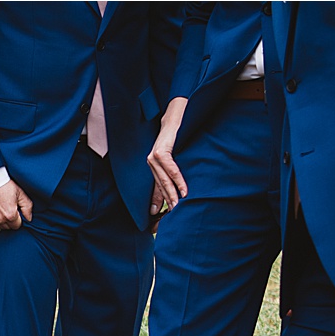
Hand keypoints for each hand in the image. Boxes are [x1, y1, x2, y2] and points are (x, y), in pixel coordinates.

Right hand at [0, 179, 32, 231]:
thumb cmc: (2, 183)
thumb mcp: (19, 192)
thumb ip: (27, 206)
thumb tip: (29, 218)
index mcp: (10, 215)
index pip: (17, 225)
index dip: (17, 218)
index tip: (14, 211)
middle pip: (7, 227)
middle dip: (8, 220)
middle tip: (6, 208)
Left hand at [148, 97, 188, 216]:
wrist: (176, 116)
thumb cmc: (178, 137)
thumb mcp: (175, 158)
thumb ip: (172, 174)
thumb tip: (177, 192)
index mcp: (154, 166)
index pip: (156, 189)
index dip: (158, 204)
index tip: (158, 219)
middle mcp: (151, 162)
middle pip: (159, 187)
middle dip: (166, 202)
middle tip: (171, 217)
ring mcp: (154, 156)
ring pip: (163, 180)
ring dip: (172, 194)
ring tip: (178, 207)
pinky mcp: (160, 151)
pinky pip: (170, 169)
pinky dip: (177, 180)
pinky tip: (183, 190)